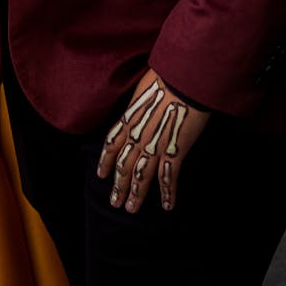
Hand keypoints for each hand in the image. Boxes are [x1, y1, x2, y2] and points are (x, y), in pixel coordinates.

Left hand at [97, 69, 208, 212]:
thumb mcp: (144, 87)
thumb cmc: (166, 76)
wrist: (184, 79)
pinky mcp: (175, 151)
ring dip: (137, 194)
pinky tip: (167, 206)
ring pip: (142, 176)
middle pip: (124, 166)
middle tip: (115, 203)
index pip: (112, 144)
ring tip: (131, 209)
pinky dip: (167, 194)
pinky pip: (169, 177)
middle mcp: (138, 135)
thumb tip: (140, 107)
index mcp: (129, 118)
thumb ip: (139, 104)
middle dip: (119, 186)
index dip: (106, 161)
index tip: (101, 175)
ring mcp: (155, 145)